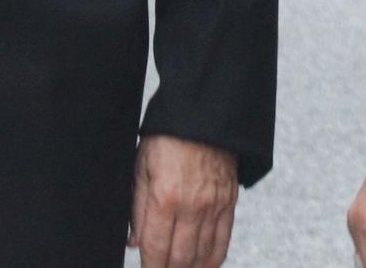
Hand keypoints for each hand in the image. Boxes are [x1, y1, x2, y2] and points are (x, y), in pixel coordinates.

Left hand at [129, 135, 238, 267]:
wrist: (205, 113)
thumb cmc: (168, 136)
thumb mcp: (142, 167)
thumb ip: (138, 209)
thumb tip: (135, 242)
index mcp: (165, 197)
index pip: (156, 249)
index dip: (150, 266)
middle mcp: (192, 206)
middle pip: (180, 258)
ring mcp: (214, 205)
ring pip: (203, 254)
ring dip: (190, 267)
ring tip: (180, 267)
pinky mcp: (229, 201)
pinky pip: (224, 240)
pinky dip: (213, 257)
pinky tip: (204, 263)